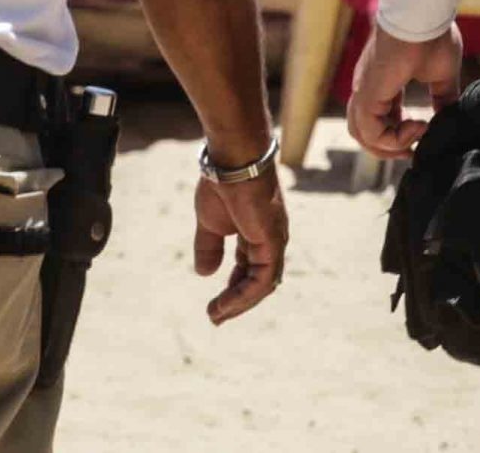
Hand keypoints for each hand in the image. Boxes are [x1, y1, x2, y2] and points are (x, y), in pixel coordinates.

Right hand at [192, 169, 287, 324]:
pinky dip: (244, 295)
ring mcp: (274, 242)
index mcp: (257, 233)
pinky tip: (226, 304)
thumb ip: (209, 247)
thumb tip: (205, 274)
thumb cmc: (222, 184)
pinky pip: (262, 279)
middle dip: (237, 302)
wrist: (232, 162)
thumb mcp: (210, 223)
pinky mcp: (273, 243)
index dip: (233, 289)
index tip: (215, 305)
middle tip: (215, 317)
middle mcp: (270, 240)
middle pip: (258, 281)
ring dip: (238, 303)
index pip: (249, 269)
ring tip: (216, 315)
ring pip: (261, 285)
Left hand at [346, 23, 464, 159]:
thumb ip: (443, 97)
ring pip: (362, 135)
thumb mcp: (441, 73)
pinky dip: (394, 138)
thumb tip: (449, 118)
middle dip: (390, 147)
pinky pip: (371, 132)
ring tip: (418, 133)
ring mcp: (365, 91)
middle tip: (414, 149)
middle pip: (365, 132)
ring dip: (391, 145)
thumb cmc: (431, 36)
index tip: (424, 133)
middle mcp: (368, 88)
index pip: (380, 118)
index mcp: (382, 83)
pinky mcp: (367, 94)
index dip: (398, 134)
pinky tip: (419, 124)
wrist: (422, 15)